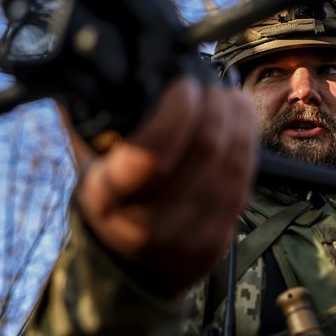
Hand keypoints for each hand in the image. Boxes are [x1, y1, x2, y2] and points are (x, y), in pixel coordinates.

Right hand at [74, 76, 257, 298]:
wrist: (128, 268)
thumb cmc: (111, 200)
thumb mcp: (88, 164)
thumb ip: (91, 118)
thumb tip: (101, 67)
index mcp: (109, 197)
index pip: (151, 153)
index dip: (177, 111)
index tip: (183, 83)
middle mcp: (147, 222)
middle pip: (203, 150)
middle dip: (214, 105)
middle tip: (210, 84)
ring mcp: (186, 235)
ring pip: (230, 163)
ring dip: (236, 119)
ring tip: (228, 95)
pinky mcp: (217, 240)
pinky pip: (243, 182)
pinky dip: (247, 143)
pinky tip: (241, 121)